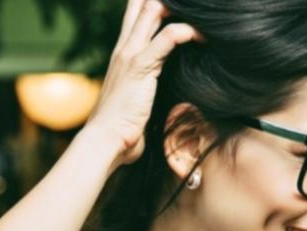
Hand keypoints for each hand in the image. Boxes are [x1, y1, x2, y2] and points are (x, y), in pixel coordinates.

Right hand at [83, 0, 202, 166]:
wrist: (105, 141)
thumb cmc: (122, 127)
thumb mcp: (137, 97)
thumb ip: (148, 84)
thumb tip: (166, 87)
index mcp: (123, 52)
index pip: (136, 12)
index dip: (157, 6)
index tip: (182, 14)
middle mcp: (125, 47)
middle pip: (142, 4)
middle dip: (167, 3)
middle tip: (194, 11)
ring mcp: (131, 54)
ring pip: (152, 10)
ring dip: (179, 11)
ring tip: (202, 20)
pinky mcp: (140, 67)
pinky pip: (166, 38)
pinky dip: (186, 32)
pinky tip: (200, 37)